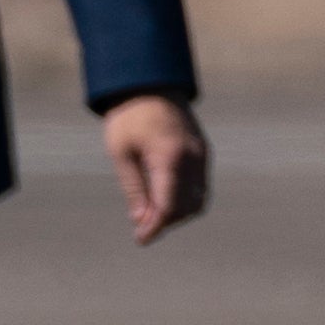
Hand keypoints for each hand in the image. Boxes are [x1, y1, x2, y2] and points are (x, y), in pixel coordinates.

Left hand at [102, 91, 210, 243]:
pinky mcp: (203, 152)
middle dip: (166, 222)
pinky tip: (162, 198)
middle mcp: (192, 157)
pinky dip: (184, 199)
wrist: (150, 84)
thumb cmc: (129, 118)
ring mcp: (201, 154)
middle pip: (187, 207)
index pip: (169, 205)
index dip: (155, 228)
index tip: (140, 240)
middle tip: (141, 227)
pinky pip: (200, 185)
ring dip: (177, 212)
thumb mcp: (121, 154)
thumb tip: (141, 221)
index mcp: (170, 157)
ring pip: (199, 199)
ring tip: (151, 213)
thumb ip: (134, 189)